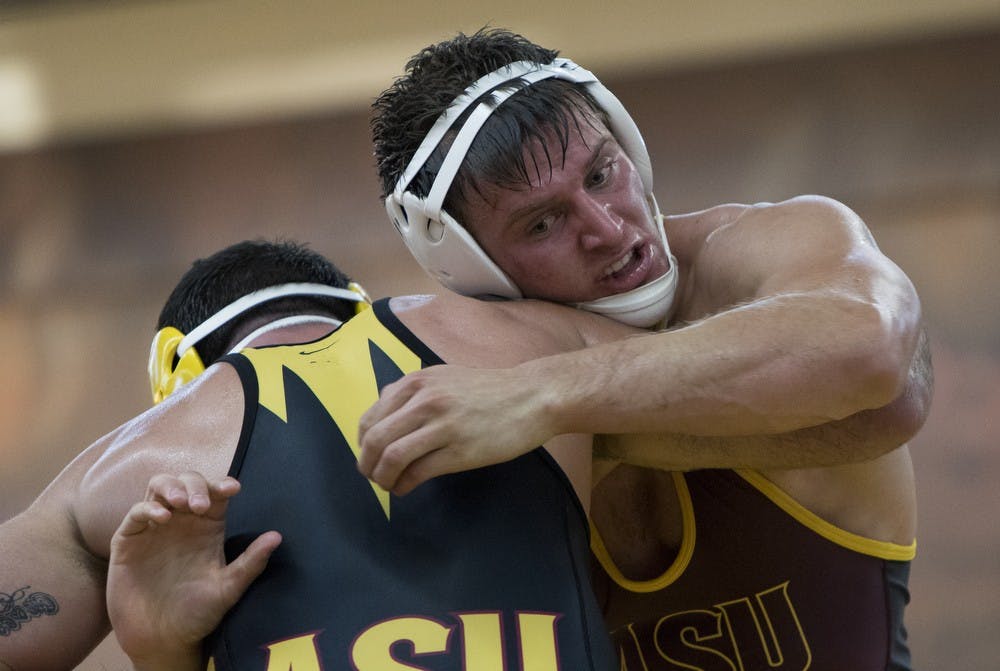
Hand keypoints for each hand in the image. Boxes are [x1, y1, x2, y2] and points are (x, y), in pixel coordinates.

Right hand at [107, 472, 280, 669]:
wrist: (161, 639)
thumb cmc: (197, 613)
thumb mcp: (227, 588)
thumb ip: (251, 563)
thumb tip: (277, 537)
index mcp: (207, 527)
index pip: (215, 494)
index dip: (222, 485)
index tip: (232, 489)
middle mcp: (182, 521)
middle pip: (188, 482)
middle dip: (195, 485)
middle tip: (200, 505)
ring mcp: (155, 528)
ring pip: (160, 487)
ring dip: (171, 487)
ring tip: (181, 502)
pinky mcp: (129, 540)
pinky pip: (136, 513)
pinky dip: (148, 508)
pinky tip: (162, 518)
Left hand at [357, 364, 554, 493]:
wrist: (531, 397)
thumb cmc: (489, 390)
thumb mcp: (444, 377)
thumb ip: (413, 392)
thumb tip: (382, 413)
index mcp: (417, 383)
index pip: (370, 418)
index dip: (362, 444)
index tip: (368, 456)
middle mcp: (425, 401)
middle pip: (375, 440)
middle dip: (367, 464)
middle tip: (372, 476)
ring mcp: (443, 426)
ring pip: (392, 457)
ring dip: (382, 478)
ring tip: (388, 484)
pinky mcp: (460, 451)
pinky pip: (418, 472)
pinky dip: (404, 485)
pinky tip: (405, 488)